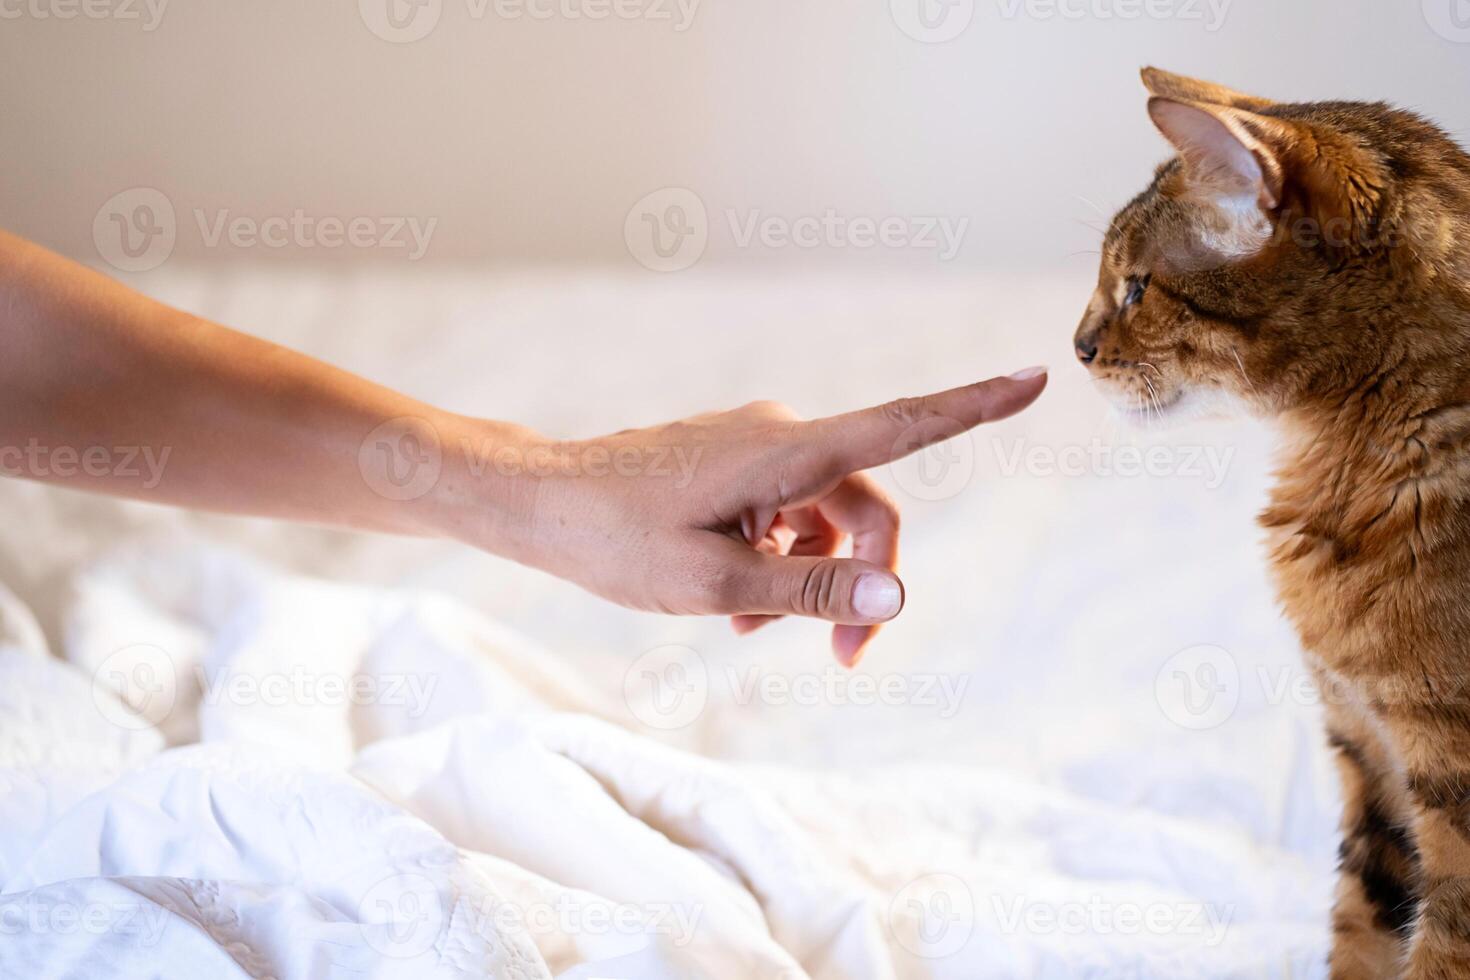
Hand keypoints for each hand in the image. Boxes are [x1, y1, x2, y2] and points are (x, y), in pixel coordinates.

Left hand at [470, 368, 1046, 665]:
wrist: (540, 504)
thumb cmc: (616, 540)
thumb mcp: (716, 583)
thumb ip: (811, 588)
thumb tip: (899, 595)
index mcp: (785, 452)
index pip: (900, 425)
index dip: (973, 406)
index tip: (1036, 377)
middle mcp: (780, 436)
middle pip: (866, 503)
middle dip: (864, 578)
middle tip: (846, 656)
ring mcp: (755, 446)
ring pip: (822, 515)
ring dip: (809, 575)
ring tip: (751, 627)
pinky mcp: (733, 463)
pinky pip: (784, 511)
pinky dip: (777, 557)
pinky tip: (735, 602)